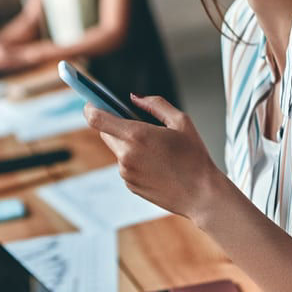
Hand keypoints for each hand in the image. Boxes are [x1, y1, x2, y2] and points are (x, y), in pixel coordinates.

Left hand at [83, 94, 220, 221]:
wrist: (202, 194)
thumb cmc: (195, 157)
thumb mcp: (181, 121)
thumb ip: (155, 104)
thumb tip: (134, 98)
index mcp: (136, 135)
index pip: (96, 119)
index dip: (90, 107)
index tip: (92, 102)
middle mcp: (126, 155)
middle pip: (105, 132)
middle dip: (115, 125)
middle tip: (136, 123)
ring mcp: (126, 172)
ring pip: (117, 149)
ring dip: (128, 144)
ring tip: (157, 150)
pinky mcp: (130, 185)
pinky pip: (126, 166)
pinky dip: (135, 161)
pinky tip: (158, 165)